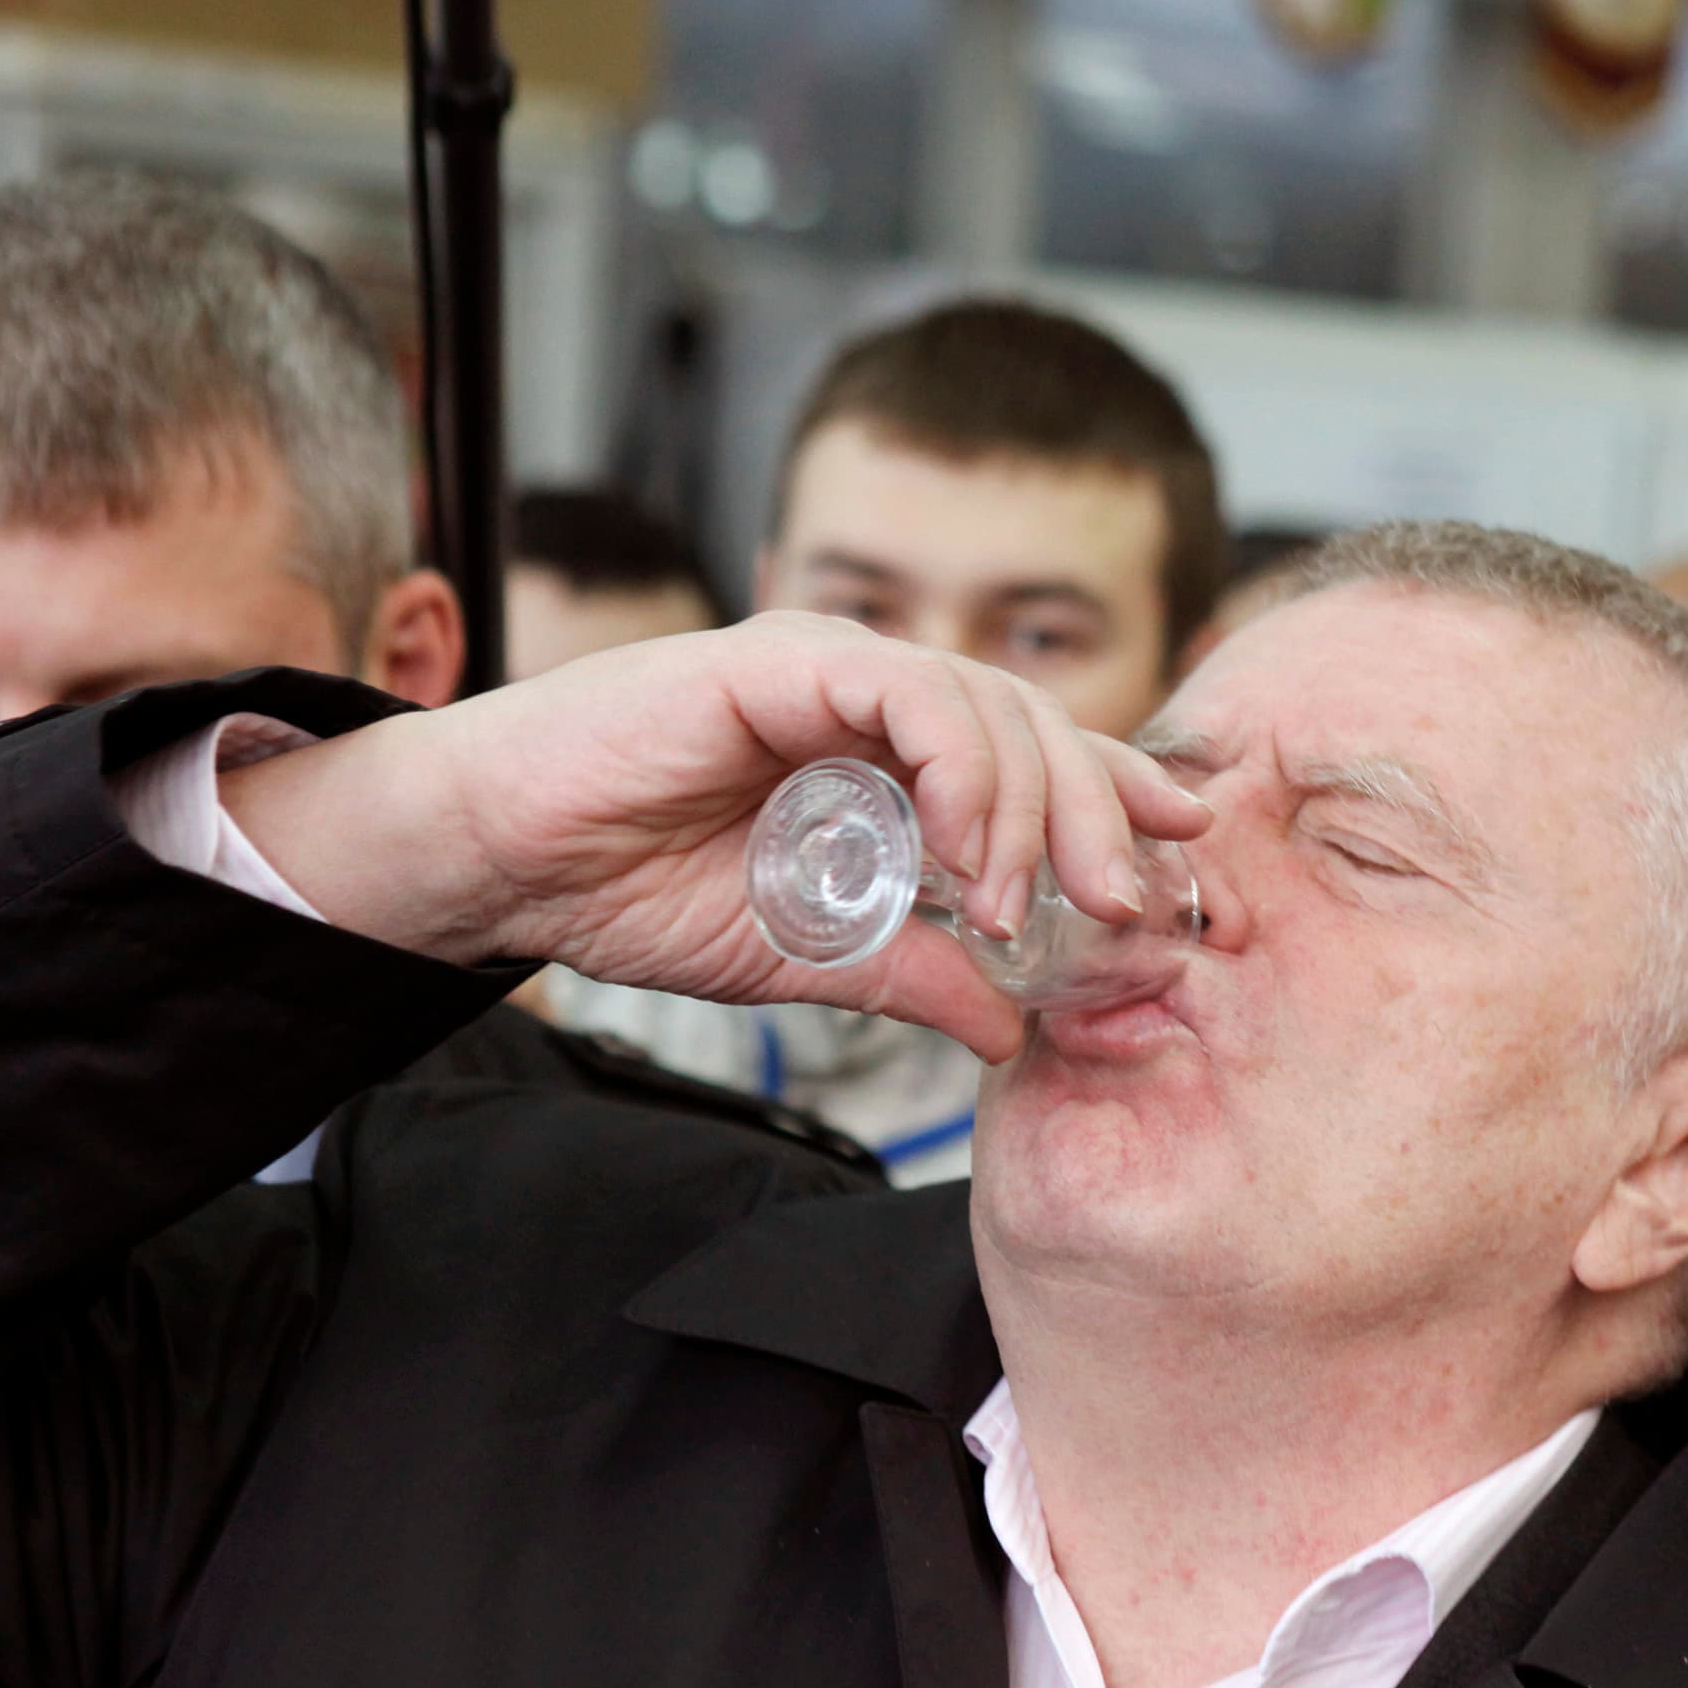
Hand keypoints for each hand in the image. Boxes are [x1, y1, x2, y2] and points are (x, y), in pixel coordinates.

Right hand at [215, 613, 1208, 1060]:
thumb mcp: (808, 956)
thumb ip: (914, 974)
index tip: (1185, 854)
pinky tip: (964, 850)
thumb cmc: (630, 887)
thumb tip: (1015, 1029)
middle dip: (1099, 814)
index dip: (1118, 795)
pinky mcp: (786, 659)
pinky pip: (913, 690)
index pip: (1036, 757)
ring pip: (991, 704)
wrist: (502, 858)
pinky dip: (959, 767)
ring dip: (1026, 809)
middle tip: (1125, 907)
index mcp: (888, 754)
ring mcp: (833, 667)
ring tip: (1015, 907)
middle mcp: (873, 696)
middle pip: (1038, 726)